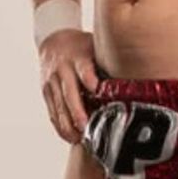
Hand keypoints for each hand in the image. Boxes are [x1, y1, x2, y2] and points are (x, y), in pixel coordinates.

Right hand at [38, 28, 98, 142]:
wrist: (52, 40)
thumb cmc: (80, 47)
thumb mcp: (94, 47)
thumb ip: (106, 63)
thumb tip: (131, 81)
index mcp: (78, 58)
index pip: (84, 70)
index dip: (91, 81)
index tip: (98, 92)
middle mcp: (63, 70)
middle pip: (70, 93)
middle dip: (77, 112)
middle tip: (86, 127)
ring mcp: (52, 82)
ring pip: (59, 106)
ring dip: (68, 124)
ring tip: (78, 138)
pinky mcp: (46, 92)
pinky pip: (52, 111)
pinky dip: (60, 126)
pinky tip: (69, 136)